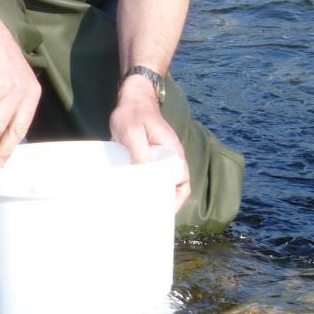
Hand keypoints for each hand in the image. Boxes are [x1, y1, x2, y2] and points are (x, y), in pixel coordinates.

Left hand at [110, 80, 190, 210]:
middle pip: (173, 186)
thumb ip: (139, 153)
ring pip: (161, 182)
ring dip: (152, 195)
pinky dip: (145, 186)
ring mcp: (160, 156)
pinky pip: (151, 175)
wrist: (132, 97)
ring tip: (137, 209)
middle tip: (144, 216)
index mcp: (173, 152)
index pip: (182, 182)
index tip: (161, 213)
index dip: (175, 200)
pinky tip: (131, 193)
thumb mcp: (133, 132)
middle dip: (162, 202)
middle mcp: (170, 156)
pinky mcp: (149, 156)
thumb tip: (144, 179)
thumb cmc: (133, 113)